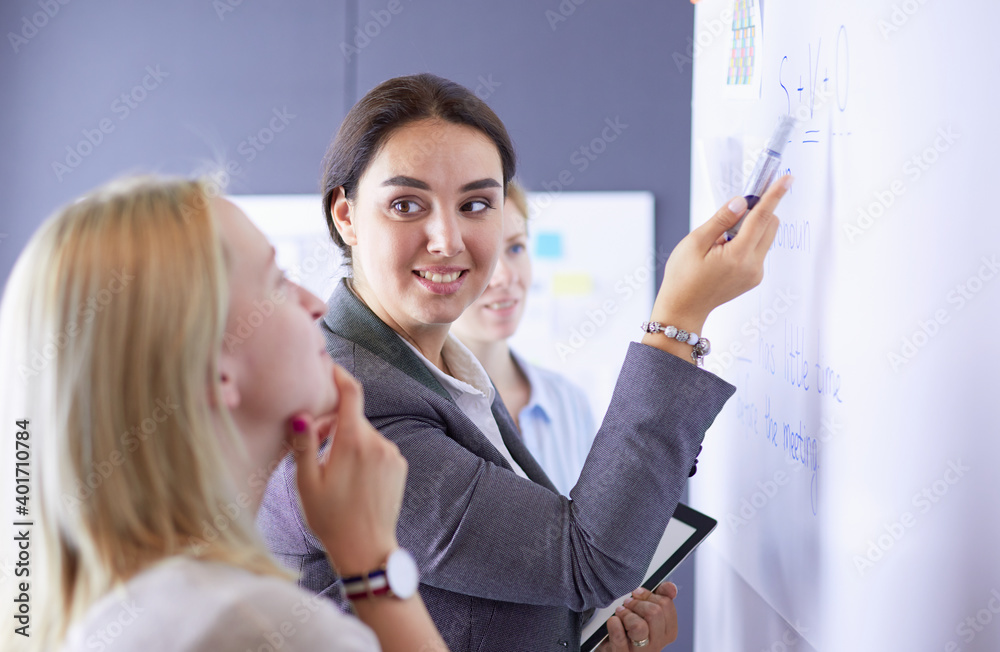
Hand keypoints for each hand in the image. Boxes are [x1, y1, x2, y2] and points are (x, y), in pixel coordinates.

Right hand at [286, 364, 407, 575]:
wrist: (366, 549)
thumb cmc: (330, 518)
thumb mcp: (306, 483)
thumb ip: (304, 445)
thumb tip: (300, 414)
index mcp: (354, 441)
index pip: (351, 393)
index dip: (339, 376)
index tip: (328, 368)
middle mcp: (378, 442)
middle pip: (353, 417)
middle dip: (334, 422)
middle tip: (314, 444)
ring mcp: (392, 454)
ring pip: (365, 434)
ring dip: (349, 440)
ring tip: (332, 470)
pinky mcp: (400, 466)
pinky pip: (378, 448)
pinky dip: (364, 453)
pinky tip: (351, 478)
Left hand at [597, 582, 678, 650]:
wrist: (614, 647)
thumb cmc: (631, 628)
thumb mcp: (647, 613)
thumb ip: (660, 598)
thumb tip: (671, 588)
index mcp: (667, 632)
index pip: (666, 605)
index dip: (649, 595)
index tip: (638, 594)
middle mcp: (657, 644)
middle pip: (654, 613)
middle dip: (637, 603)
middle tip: (628, 603)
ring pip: (639, 627)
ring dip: (626, 614)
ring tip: (620, 613)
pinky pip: (619, 638)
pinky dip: (614, 625)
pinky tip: (613, 621)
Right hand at [650, 176, 791, 331]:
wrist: (683, 308)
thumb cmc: (683, 277)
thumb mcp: (695, 242)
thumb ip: (721, 219)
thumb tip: (741, 202)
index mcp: (737, 255)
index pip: (762, 217)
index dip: (774, 195)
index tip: (787, 179)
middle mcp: (752, 266)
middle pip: (770, 226)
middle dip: (757, 213)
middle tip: (732, 214)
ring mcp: (755, 274)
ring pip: (765, 238)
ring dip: (750, 229)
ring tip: (721, 241)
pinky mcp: (754, 278)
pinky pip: (758, 251)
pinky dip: (746, 243)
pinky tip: (723, 253)